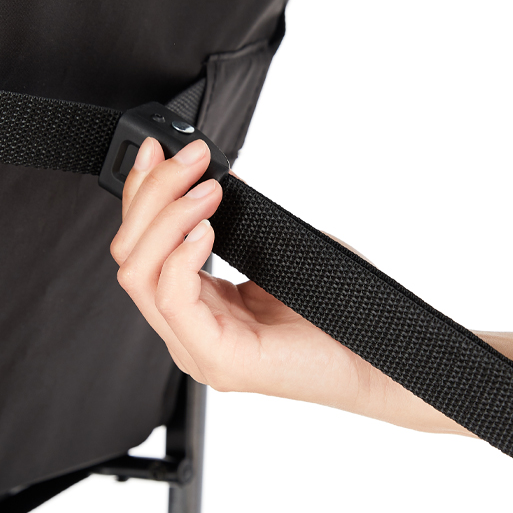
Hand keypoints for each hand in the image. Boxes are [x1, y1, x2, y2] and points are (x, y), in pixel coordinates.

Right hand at [109, 137, 462, 431]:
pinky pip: (172, 299)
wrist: (382, 362)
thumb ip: (237, 225)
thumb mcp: (276, 254)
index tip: (161, 150)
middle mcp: (188, 331)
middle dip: (152, 194)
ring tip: (206, 192)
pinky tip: (206, 229)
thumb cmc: (339, 314)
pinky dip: (180, 254)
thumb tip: (210, 179)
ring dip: (167, 217)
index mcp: (197, 310)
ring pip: (140, 274)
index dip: (141, 193)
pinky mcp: (220, 359)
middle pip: (130, 255)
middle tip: (189, 161)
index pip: (140, 248)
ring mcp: (198, 349)